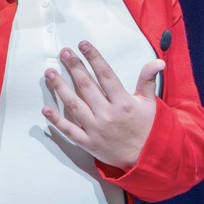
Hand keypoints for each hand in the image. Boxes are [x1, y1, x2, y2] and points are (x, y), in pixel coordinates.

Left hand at [41, 41, 164, 169]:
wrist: (145, 158)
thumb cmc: (146, 127)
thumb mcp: (150, 103)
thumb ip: (148, 80)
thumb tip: (158, 62)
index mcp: (123, 102)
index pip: (105, 75)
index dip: (94, 58)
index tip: (83, 44)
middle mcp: (107, 114)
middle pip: (86, 86)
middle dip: (74, 67)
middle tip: (63, 52)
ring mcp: (95, 129)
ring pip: (74, 105)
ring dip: (60, 88)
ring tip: (49, 73)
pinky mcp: (88, 142)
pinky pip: (69, 130)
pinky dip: (56, 120)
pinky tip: (45, 109)